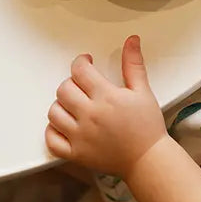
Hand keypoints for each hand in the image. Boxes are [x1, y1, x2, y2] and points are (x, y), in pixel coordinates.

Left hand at [45, 35, 166, 176]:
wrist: (148, 161)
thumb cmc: (147, 127)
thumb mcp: (143, 91)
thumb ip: (133, 64)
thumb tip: (131, 40)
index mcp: (106, 97)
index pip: (79, 70)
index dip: (81, 62)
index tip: (86, 63)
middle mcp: (90, 115)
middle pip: (63, 89)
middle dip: (72, 82)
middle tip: (83, 86)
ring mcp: (81, 136)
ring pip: (54, 112)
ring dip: (61, 105)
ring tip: (74, 105)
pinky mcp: (76, 154)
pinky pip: (52, 140)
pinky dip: (53, 131)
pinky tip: (65, 125)